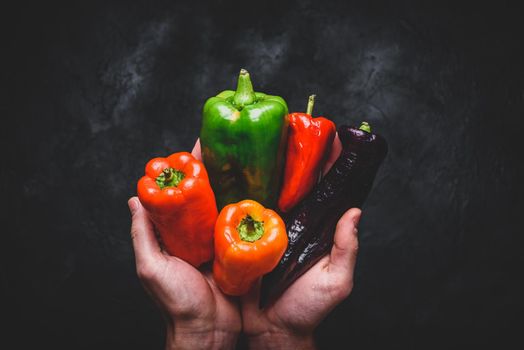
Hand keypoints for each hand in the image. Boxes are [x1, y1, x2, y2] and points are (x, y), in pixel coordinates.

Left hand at [128, 144, 240, 349]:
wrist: (210, 332)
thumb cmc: (176, 303)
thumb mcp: (152, 267)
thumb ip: (143, 235)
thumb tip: (134, 199)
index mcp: (176, 234)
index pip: (180, 195)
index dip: (187, 171)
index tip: (197, 147)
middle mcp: (199, 234)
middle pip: (208, 195)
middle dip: (218, 171)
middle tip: (230, 144)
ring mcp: (221, 241)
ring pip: (229, 206)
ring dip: (238, 184)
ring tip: (250, 157)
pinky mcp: (241, 250)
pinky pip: (246, 225)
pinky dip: (253, 207)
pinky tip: (264, 189)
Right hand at [240, 134, 360, 348]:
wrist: (271, 331)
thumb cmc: (307, 309)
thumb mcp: (335, 281)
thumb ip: (346, 249)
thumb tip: (355, 212)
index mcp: (312, 224)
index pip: (323, 184)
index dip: (328, 158)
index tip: (332, 130)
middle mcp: (287, 218)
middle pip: (288, 177)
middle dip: (288, 148)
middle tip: (286, 120)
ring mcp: (260, 223)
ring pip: (257, 185)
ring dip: (254, 160)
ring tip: (251, 133)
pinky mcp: (236, 234)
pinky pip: (230, 206)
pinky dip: (223, 186)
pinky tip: (218, 167)